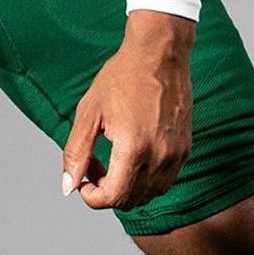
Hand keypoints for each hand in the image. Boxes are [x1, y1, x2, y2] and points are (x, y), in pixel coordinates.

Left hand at [60, 11, 194, 211]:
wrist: (158, 54)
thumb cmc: (122, 77)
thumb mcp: (89, 112)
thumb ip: (77, 152)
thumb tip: (68, 186)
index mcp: (133, 148)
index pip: (113, 197)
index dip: (92, 197)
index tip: (83, 182)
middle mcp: (159, 156)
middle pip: (131, 200)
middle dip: (107, 192)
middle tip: (94, 166)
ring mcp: (176, 155)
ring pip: (150, 194)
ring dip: (128, 189)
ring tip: (112, 160)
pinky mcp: (185, 149)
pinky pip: (165, 181)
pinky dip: (147, 180)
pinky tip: (133, 156)